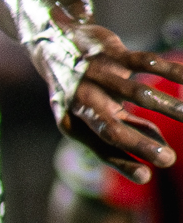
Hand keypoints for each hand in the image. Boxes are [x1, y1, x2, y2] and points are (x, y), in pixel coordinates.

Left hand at [35, 19, 182, 180]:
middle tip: (168, 160)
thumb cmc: (80, 90)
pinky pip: (145, 62)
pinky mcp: (110, 52)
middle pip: (112, 128)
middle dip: (140, 145)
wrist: (53, 44)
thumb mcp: (92, 115)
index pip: (100, 148)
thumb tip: (159, 145)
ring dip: (166, 106)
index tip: (146, 177)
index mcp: (76, 121)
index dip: (122, 163)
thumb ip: (123, 129)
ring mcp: (96, 76)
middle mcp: (83, 100)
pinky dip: (169, 70)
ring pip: (136, 94)